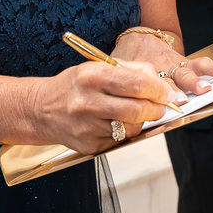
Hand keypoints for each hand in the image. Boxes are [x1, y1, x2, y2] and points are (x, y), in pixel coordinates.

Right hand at [38, 60, 176, 154]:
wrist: (42, 109)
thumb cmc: (76, 85)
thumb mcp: (99, 66)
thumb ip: (133, 71)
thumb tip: (162, 86)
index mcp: (92, 76)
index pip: (137, 84)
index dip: (160, 90)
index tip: (170, 94)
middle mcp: (87, 102)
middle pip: (137, 110)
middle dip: (157, 109)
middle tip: (161, 106)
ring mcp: (87, 127)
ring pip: (132, 128)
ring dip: (142, 121)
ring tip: (134, 111)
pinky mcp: (89, 146)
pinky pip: (120, 140)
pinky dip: (126, 132)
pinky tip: (116, 122)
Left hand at [110, 32, 212, 99]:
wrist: (139, 36)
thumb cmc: (126, 58)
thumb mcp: (118, 68)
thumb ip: (120, 82)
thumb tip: (116, 109)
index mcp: (141, 71)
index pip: (148, 85)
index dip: (155, 94)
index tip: (163, 103)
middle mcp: (160, 69)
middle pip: (169, 81)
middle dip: (176, 91)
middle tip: (182, 100)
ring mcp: (173, 64)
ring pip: (187, 71)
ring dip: (197, 81)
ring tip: (208, 88)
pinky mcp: (184, 60)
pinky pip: (201, 63)